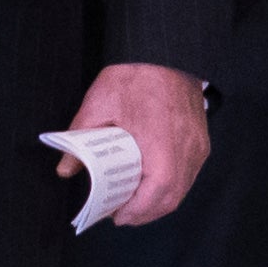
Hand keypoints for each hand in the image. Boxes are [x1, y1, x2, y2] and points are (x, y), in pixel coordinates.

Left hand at [67, 60, 206, 226]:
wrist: (166, 50)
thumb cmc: (135, 74)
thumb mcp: (99, 104)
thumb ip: (80, 140)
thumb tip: (65, 169)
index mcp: (162, 144)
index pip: (156, 193)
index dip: (136, 211)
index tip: (116, 216)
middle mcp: (186, 150)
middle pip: (171, 198)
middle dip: (145, 213)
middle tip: (121, 213)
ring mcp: (198, 147)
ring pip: (182, 189)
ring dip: (158, 201)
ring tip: (133, 202)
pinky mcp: (202, 141)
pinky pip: (189, 174)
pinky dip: (170, 186)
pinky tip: (151, 184)